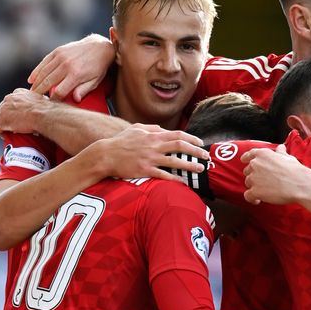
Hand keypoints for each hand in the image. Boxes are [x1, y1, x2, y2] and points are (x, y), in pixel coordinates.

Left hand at [0, 88, 50, 135]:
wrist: (43, 115)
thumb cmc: (46, 109)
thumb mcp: (42, 99)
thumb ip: (36, 100)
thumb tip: (43, 103)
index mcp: (18, 93)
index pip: (10, 101)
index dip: (13, 110)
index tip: (18, 115)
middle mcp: (8, 99)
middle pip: (3, 110)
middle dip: (8, 117)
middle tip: (15, 125)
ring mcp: (3, 110)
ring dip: (4, 125)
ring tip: (11, 131)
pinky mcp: (2, 121)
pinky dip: (2, 133)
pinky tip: (8, 137)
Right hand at [28, 34, 114, 100]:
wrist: (99, 47)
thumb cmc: (98, 67)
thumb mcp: (95, 81)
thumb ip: (84, 90)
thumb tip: (75, 100)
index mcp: (76, 75)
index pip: (60, 91)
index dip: (54, 99)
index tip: (51, 105)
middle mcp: (66, 65)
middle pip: (48, 82)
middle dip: (40, 93)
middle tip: (34, 101)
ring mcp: (61, 57)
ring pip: (43, 72)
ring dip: (36, 83)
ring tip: (32, 93)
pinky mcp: (58, 51)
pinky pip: (44, 62)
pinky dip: (36, 71)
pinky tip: (31, 79)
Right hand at [92, 124, 209, 179]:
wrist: (104, 155)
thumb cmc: (120, 142)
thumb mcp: (136, 129)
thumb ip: (152, 128)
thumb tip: (163, 129)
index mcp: (153, 135)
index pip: (178, 134)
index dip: (192, 138)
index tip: (200, 143)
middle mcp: (154, 146)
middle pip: (180, 146)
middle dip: (196, 151)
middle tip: (206, 156)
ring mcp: (150, 158)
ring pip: (175, 161)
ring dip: (190, 165)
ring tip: (200, 169)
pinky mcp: (144, 171)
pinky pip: (163, 175)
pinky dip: (175, 178)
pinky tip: (183, 181)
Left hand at [241, 145, 310, 204]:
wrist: (299, 184)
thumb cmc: (295, 170)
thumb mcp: (288, 157)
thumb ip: (280, 153)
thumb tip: (280, 147)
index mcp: (262, 154)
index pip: (249, 155)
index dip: (246, 158)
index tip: (245, 161)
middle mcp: (255, 164)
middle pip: (248, 171)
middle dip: (254, 175)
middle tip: (264, 181)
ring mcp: (254, 178)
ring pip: (248, 183)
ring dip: (254, 186)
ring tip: (265, 191)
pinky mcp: (255, 191)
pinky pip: (248, 196)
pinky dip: (252, 199)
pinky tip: (257, 201)